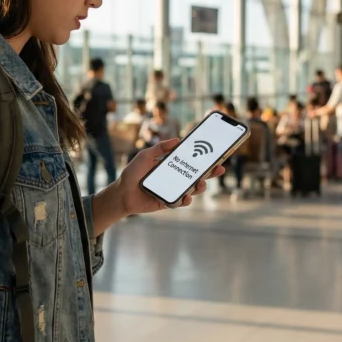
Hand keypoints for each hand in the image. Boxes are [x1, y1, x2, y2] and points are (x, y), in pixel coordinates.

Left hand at [110, 138, 224, 214]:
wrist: (122, 193)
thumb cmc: (133, 173)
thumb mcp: (145, 156)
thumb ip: (160, 148)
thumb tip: (177, 140)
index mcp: (171, 166)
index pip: (191, 161)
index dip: (203, 159)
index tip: (215, 154)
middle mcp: (175, 178)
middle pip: (196, 175)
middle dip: (209, 173)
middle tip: (219, 168)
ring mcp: (173, 190)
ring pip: (191, 190)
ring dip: (199, 187)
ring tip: (201, 183)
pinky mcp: (168, 202)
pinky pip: (180, 201)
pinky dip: (185, 199)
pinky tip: (187, 197)